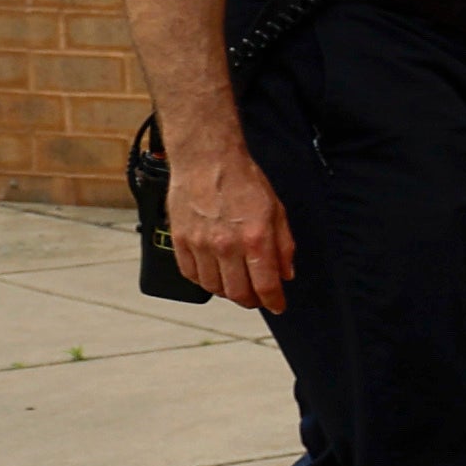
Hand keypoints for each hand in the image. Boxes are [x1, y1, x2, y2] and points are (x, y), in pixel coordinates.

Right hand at [173, 146, 300, 314]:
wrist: (207, 160)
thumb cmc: (243, 181)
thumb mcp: (276, 211)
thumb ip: (283, 245)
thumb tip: (286, 274)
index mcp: (255, 238)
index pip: (265, 285)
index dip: (274, 301)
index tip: (277, 305)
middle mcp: (226, 245)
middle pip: (238, 293)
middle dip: (251, 300)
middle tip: (257, 297)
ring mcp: (200, 245)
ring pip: (214, 287)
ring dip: (227, 292)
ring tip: (237, 285)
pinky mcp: (180, 241)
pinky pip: (191, 274)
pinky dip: (204, 281)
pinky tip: (214, 275)